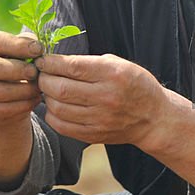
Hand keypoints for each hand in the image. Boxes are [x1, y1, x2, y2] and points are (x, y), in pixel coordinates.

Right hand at [0, 31, 42, 125]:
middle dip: (16, 70)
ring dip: (23, 91)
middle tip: (34, 72)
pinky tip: (34, 99)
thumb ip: (29, 43)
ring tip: (38, 88)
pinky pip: (2, 109)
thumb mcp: (22, 48)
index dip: (19, 45)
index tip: (39, 50)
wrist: (7, 89)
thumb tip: (37, 48)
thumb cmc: (18, 61)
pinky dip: (22, 105)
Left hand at [35, 53, 165, 146]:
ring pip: (58, 108)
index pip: (72, 67)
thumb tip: (57, 61)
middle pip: (60, 88)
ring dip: (46, 97)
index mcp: (112, 74)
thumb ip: (89, 62)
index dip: (51, 63)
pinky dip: (52, 115)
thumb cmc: (135, 85)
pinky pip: (62, 126)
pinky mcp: (94, 135)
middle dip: (43, 79)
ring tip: (48, 90)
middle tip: (41, 75)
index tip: (43, 60)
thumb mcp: (119, 64)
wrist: (153, 118)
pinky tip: (55, 106)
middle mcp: (105, 97)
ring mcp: (99, 119)